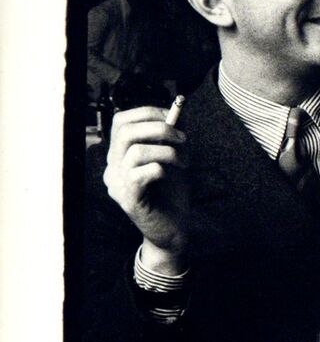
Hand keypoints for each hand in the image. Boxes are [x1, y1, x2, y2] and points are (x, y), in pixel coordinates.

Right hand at [103, 106, 189, 264]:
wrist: (173, 231)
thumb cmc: (172, 195)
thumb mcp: (175, 160)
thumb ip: (173, 137)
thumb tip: (179, 110)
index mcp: (120, 154)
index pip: (121, 122)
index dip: (147, 112)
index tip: (173, 116)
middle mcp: (112, 167)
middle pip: (125, 131)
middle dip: (160, 128)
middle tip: (184, 139)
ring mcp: (116, 183)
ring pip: (136, 151)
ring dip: (168, 151)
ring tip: (185, 163)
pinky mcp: (126, 198)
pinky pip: (143, 173)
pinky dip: (163, 169)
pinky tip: (171, 177)